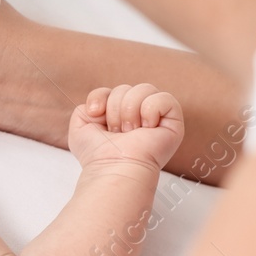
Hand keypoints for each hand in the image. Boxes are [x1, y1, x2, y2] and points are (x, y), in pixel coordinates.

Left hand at [68, 83, 184, 171]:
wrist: (113, 167)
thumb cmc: (97, 154)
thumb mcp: (81, 125)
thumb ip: (85, 106)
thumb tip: (101, 102)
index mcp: (119, 115)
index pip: (111, 90)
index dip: (101, 97)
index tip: (96, 114)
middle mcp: (138, 115)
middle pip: (126, 88)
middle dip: (115, 108)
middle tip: (118, 132)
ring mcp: (157, 118)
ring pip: (145, 88)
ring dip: (130, 110)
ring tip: (130, 132)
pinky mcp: (173, 122)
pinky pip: (165, 98)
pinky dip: (150, 110)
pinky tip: (147, 128)